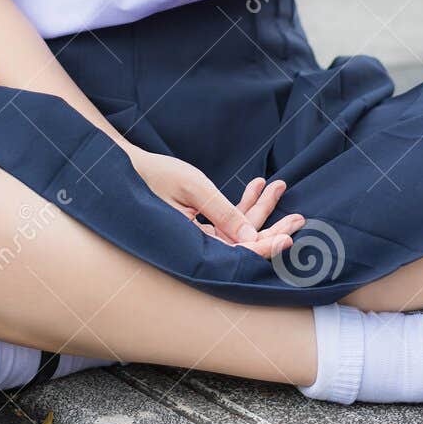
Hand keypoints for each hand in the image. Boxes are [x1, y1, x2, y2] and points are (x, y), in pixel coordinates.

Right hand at [127, 149, 303, 258]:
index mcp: (193, 246)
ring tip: (280, 187)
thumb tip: (252, 235)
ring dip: (260, 208)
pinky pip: (226, 218)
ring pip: (238, 229)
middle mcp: (197, 247)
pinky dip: (242, 202)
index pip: (237, 255)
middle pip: (243, 244)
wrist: (124, 168)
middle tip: (299, 216)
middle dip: (272, 228)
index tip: (289, 237)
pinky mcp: (197, 224)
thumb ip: (222, 211)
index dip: (265, 247)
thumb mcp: (192, 188)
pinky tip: (257, 184)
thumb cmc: (154, 175)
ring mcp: (198, 237)